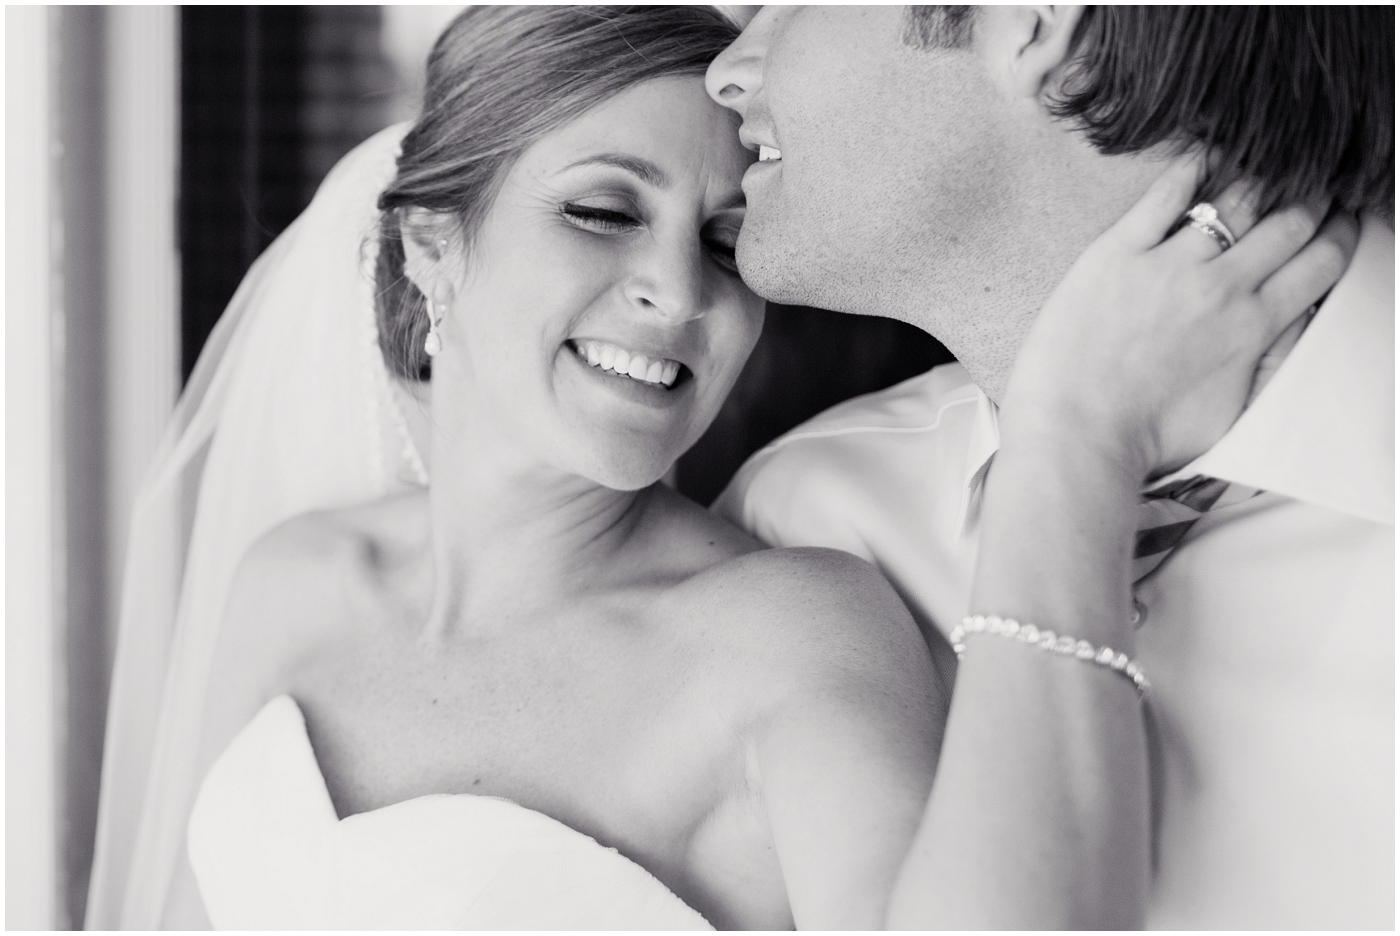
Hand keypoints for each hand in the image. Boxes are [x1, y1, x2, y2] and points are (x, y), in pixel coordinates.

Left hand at [999, 153, 1359, 482]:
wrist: (1075, 435)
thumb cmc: (1146, 437)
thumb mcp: (1233, 413)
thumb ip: (1271, 363)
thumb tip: (1297, 321)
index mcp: (1254, 327)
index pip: (1320, 262)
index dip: (1340, 231)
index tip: (1344, 216)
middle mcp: (1220, 287)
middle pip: (1288, 221)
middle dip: (1313, 196)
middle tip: (1317, 181)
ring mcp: (1168, 264)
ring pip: (1236, 199)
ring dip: (1263, 177)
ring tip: (1271, 164)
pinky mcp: (1117, 252)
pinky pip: (1165, 194)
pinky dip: (1193, 165)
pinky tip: (1208, 151)